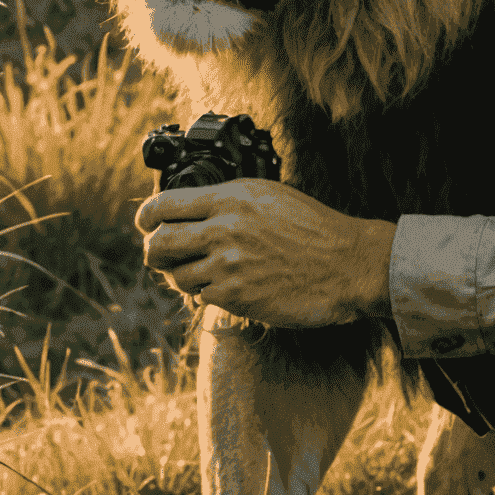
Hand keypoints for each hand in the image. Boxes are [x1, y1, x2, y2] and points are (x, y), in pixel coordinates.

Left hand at [136, 180, 395, 328]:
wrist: (348, 264)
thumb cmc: (313, 228)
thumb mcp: (268, 197)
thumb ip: (227, 202)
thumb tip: (189, 212)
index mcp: (230, 198)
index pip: (163, 205)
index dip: (146, 218)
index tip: (146, 225)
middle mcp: (223, 228)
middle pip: (157, 243)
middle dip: (153, 252)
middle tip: (161, 257)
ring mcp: (228, 264)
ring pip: (176, 275)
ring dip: (184, 277)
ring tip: (207, 274)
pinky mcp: (236, 296)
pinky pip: (202, 297)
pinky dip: (209, 295)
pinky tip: (230, 288)